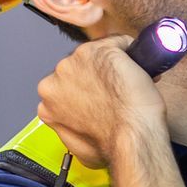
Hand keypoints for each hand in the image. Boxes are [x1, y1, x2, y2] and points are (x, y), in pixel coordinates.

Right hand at [36, 36, 166, 168]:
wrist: (131, 136)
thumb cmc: (110, 144)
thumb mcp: (77, 143)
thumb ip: (70, 128)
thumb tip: (78, 127)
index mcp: (48, 99)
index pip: (66, 83)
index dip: (86, 88)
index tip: (101, 95)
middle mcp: (57, 76)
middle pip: (80, 66)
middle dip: (97, 75)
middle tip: (118, 89)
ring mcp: (78, 59)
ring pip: (98, 53)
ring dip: (113, 63)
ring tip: (130, 81)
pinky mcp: (102, 49)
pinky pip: (120, 42)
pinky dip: (131, 51)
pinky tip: (138, 66)